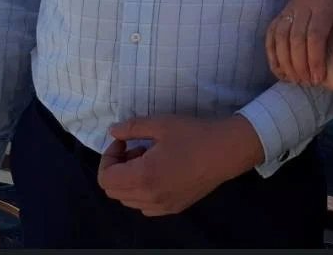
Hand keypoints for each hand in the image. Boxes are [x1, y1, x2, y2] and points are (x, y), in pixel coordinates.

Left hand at [97, 114, 263, 215]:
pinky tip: (159, 173)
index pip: (106, 179)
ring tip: (148, 159)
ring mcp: (162, 206)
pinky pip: (145, 206)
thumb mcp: (161, 124)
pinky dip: (142, 192)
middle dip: (117, 168)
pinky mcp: (174, 208)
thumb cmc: (194, 135)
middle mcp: (149, 197)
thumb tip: (113, 131)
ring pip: (129, 200)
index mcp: (143, 177)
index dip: (108, 158)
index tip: (124, 142)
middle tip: (135, 148)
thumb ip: (131, 128)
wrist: (227, 151)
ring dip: (129, 180)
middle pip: (114, 191)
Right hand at [265, 0, 332, 84]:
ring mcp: (289, 8)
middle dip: (299, 64)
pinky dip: (271, 50)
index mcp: (322, 6)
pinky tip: (278, 67)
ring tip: (293, 79)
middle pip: (295, 39)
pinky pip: (271, 32)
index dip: (315, 59)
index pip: (315, 35)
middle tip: (307, 83)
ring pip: (280, 36)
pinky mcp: (281, 12)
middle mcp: (302, 7)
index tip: (319, 78)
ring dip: (284, 60)